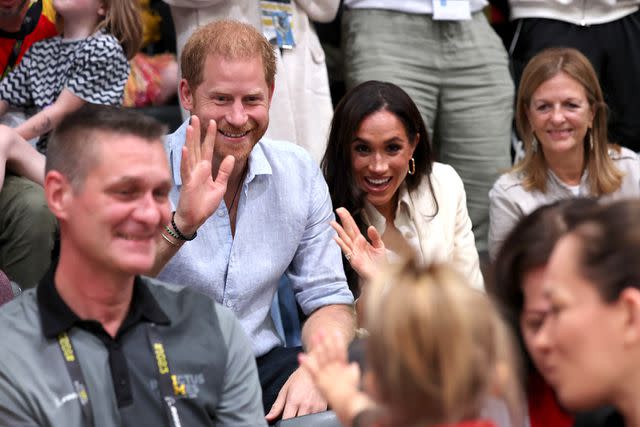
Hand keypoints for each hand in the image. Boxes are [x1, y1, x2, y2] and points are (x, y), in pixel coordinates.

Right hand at [174, 116, 234, 233]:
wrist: (195, 218)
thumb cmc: (204, 203)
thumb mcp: (220, 186)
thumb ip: (224, 172)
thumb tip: (231, 157)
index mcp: (205, 169)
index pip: (207, 148)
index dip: (210, 136)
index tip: (213, 122)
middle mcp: (196, 168)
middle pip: (196, 146)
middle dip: (197, 132)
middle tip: (195, 116)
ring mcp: (191, 174)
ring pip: (190, 154)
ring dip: (190, 140)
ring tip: (190, 127)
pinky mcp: (187, 183)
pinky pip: (185, 169)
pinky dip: (185, 159)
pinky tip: (184, 148)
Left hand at [265, 366, 327, 420]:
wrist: (315, 367)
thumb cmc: (299, 378)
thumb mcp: (285, 390)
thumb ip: (277, 406)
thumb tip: (268, 418)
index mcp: (293, 400)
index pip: (287, 421)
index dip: (284, 423)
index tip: (284, 420)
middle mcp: (305, 405)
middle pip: (298, 422)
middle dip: (294, 420)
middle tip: (293, 413)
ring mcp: (316, 407)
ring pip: (308, 421)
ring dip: (303, 417)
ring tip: (302, 408)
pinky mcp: (324, 407)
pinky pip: (317, 417)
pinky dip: (312, 415)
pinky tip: (310, 408)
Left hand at [299, 331, 368, 426]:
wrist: (347, 402)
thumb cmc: (352, 392)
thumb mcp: (355, 379)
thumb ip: (354, 371)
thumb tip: (354, 365)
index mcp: (343, 367)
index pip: (341, 351)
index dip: (338, 341)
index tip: (336, 332)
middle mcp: (334, 367)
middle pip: (329, 351)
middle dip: (325, 340)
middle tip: (321, 330)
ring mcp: (327, 373)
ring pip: (321, 356)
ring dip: (317, 346)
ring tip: (313, 336)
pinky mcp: (319, 380)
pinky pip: (312, 370)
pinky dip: (306, 363)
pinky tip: (301, 356)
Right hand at [331, 207, 385, 280]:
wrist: (382, 276)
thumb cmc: (380, 264)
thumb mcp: (380, 246)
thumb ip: (375, 236)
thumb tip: (370, 227)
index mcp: (361, 241)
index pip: (353, 227)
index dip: (348, 218)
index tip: (342, 210)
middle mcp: (356, 245)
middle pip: (348, 230)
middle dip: (343, 220)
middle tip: (338, 209)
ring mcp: (353, 252)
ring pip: (345, 238)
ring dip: (339, 230)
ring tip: (332, 222)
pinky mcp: (354, 259)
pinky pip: (347, 250)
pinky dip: (341, 244)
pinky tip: (336, 238)